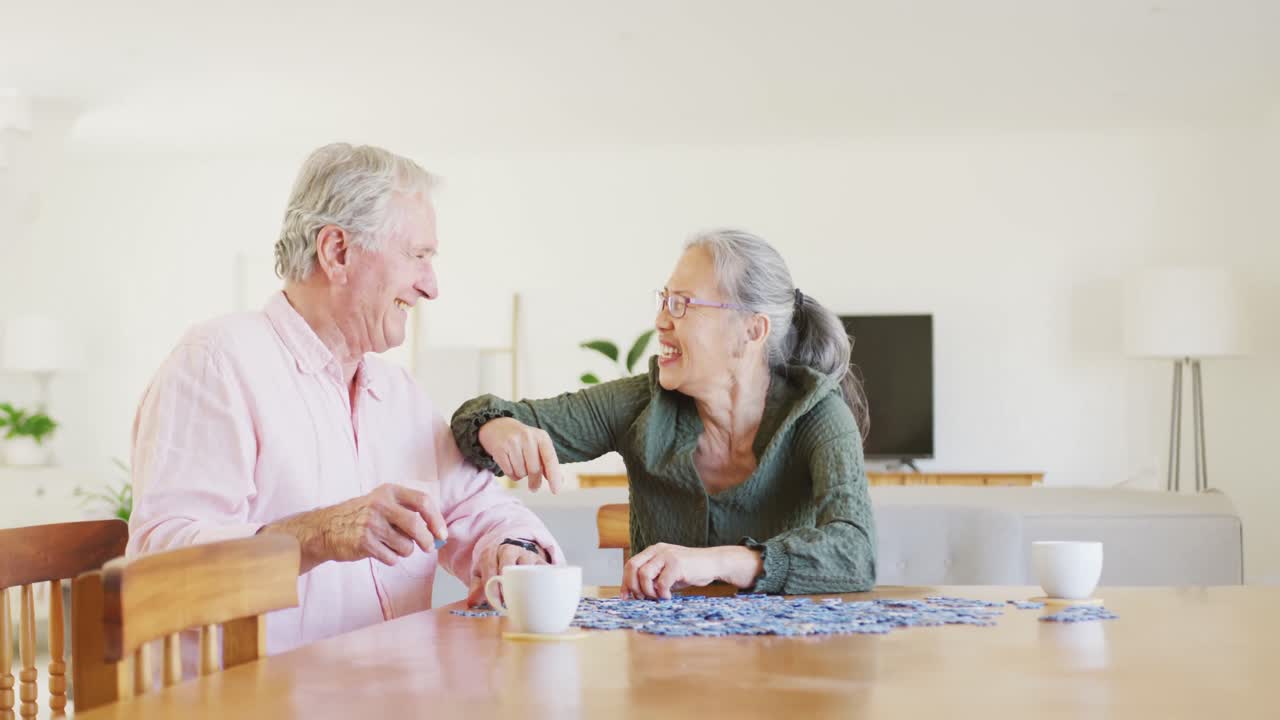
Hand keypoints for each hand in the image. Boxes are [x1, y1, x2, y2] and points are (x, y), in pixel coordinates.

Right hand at [260, 483, 446, 573]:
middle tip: (428, 547)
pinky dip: (391, 559)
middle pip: (416, 525)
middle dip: (427, 540)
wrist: (326, 528)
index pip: (423, 501)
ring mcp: (371, 524)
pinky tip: (380, 551)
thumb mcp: (382, 502)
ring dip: (405, 551)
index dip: (437, 519)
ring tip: (392, 545)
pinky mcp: (364, 543)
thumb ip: (407, 511)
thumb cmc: (361, 516)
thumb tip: (437, 532)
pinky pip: (392, 558)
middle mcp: (380, 504)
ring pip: (405, 546)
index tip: (442, 533)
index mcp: (389, 491)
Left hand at [466, 540, 549, 606]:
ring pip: (528, 567)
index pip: (490, 569)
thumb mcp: (480, 571)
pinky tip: (542, 592)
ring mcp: (526, 554)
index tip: (495, 604)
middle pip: (509, 566)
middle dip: (508, 586)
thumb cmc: (493, 561)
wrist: (508, 545)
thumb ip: (476, 587)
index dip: (492, 588)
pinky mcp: (540, 560)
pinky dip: (545, 580)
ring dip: (527, 585)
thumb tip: (472, 603)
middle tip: (508, 604)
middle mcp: (510, 549)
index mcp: (492, 552)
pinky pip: (545, 569)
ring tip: (524, 601)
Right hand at [477, 417, 563, 492]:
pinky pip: (508, 472)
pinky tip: (510, 464)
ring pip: (520, 472)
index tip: (556, 491)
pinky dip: (511, 474)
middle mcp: (527, 437)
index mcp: (541, 436)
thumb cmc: (523, 441)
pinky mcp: (499, 448)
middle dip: (535, 482)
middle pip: (534, 469)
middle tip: (534, 488)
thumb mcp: (538, 445)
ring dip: (520, 475)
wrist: (498, 427)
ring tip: (518, 465)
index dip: (554, 476)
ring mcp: (512, 442)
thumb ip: (548, 462)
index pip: (550, 459)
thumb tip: (559, 481)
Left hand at [621, 544, 726, 599]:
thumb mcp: (666, 573)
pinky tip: (669, 597)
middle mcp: (657, 550)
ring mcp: (667, 555)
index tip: (625, 597)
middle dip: (633, 586)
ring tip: (658, 597)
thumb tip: (634, 595)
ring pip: (644, 575)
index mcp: (653, 551)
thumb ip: (652, 579)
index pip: (631, 564)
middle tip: (642, 598)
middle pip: (632, 567)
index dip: (625, 582)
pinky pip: (661, 583)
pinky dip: (662, 594)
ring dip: (648, 591)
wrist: (713, 563)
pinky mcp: (677, 564)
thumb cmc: (689, 571)